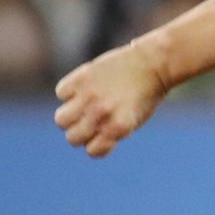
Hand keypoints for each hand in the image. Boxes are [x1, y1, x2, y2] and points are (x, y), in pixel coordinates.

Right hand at [54, 39, 169, 157]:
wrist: (153, 63)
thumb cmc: (145, 95)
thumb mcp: (133, 121)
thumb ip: (109, 133)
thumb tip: (83, 138)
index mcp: (118, 127)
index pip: (91, 151)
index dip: (97, 144)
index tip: (106, 134)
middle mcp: (101, 113)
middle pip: (72, 137)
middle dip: (82, 132)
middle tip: (94, 120)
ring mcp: (89, 95)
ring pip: (61, 120)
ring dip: (71, 116)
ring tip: (84, 106)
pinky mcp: (81, 78)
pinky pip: (61, 93)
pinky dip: (69, 91)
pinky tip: (84, 87)